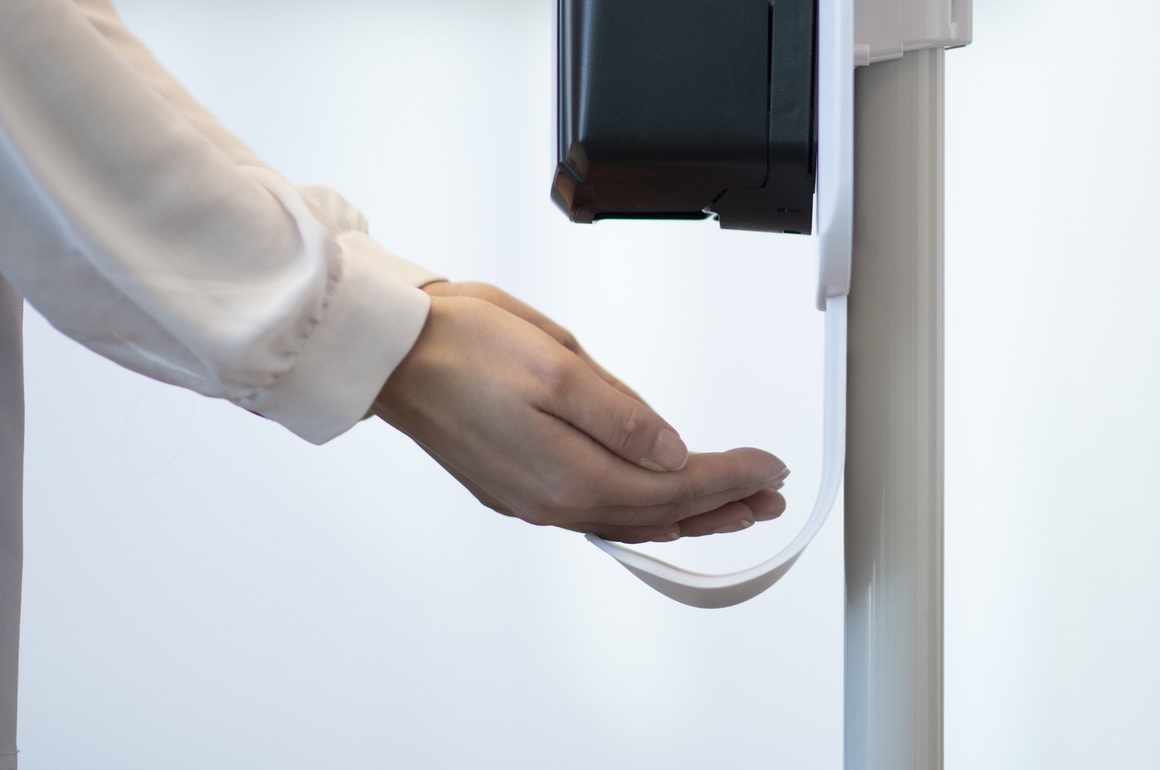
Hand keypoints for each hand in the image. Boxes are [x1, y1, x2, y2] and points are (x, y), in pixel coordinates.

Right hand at [373, 288, 787, 543]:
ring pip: (626, 519)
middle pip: (656, 514)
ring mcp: (530, 498)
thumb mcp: (557, 365)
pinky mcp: (514, 486)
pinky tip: (651, 506)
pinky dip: (637, 512)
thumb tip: (673, 454)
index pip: (674, 486)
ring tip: (729, 508)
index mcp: (568, 472)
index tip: (769, 465)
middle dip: (719, 504)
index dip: (729, 476)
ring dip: (683, 515)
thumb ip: (622, 417)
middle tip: (767, 496)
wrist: (391, 352)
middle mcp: (550, 500)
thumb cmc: (462, 345)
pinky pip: (593, 513)